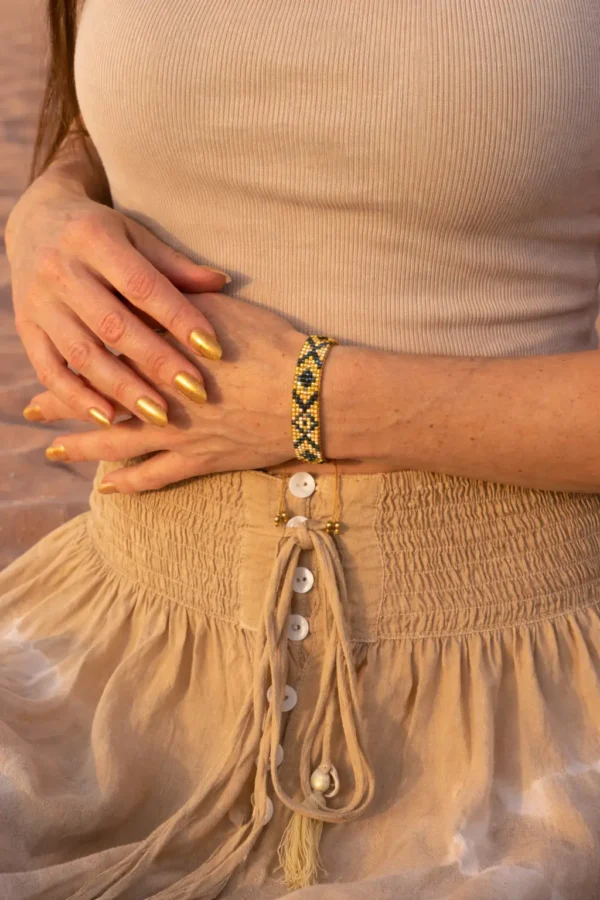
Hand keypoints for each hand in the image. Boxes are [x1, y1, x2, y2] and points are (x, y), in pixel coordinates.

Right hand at [6, 174, 230, 428]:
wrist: (34, 221)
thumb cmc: (102, 232)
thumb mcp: (136, 236)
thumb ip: (175, 266)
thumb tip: (223, 283)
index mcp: (94, 239)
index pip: (143, 286)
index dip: (179, 319)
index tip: (214, 349)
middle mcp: (60, 270)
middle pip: (113, 325)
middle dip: (157, 362)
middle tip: (196, 392)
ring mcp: (39, 302)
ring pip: (82, 354)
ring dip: (122, 389)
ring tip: (159, 416)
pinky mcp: (26, 329)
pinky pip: (49, 370)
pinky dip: (77, 398)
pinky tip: (109, 419)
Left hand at [39, 293, 306, 490]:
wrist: (312, 395)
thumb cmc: (274, 347)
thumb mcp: (223, 311)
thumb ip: (178, 304)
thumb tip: (143, 294)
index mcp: (164, 356)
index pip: (107, 357)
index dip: (73, 358)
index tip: (44, 358)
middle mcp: (162, 398)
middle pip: (101, 401)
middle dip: (63, 405)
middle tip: (30, 410)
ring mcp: (180, 434)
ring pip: (118, 444)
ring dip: (83, 446)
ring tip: (54, 451)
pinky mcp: (202, 460)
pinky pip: (157, 477)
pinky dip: (130, 483)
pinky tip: (108, 489)